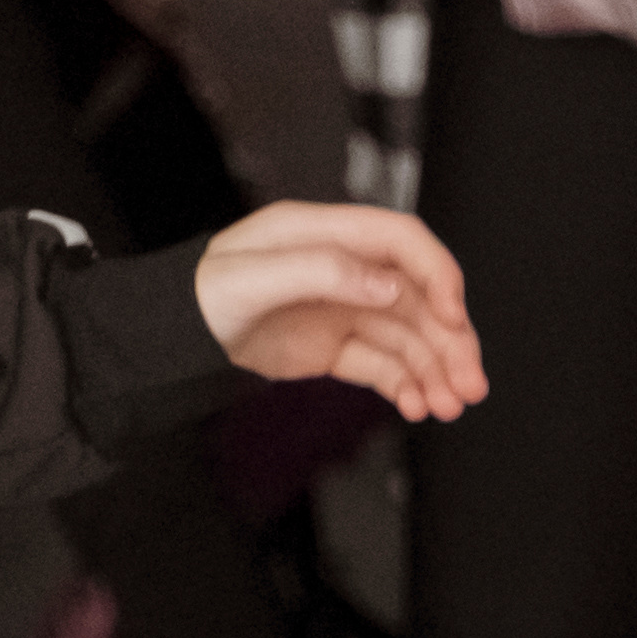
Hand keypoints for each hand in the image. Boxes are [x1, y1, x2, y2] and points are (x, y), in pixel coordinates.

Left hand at [188, 200, 483, 422]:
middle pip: (417, 298)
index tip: (455, 316)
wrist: (167, 336)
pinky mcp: (333, 346)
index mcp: (322, 233)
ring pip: (407, 336)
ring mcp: (339, 308)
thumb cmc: (196, 294)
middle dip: (450, 340)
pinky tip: (418, 404)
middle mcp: (340, 268)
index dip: (437, 275)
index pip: (401, 242)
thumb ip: (321, 272)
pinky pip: (382, 364)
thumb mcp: (251, 277)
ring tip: (448, 405)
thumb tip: (386, 285)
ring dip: (435, 369)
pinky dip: (406, 383)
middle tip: (470, 383)